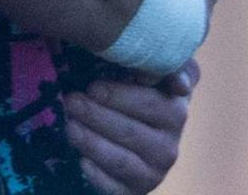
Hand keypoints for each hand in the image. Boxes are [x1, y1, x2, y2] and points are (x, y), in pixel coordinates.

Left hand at [66, 61, 197, 194]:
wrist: (135, 144)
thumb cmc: (136, 98)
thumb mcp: (152, 75)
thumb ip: (167, 66)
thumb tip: (179, 80)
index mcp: (175, 112)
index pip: (153, 104)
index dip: (121, 96)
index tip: (93, 87)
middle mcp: (170, 146)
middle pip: (130, 131)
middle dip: (96, 114)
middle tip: (70, 100)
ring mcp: (154, 172)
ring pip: (120, 159)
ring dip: (91, 142)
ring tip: (69, 125)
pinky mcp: (135, 190)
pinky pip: (114, 187)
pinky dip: (96, 173)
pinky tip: (80, 159)